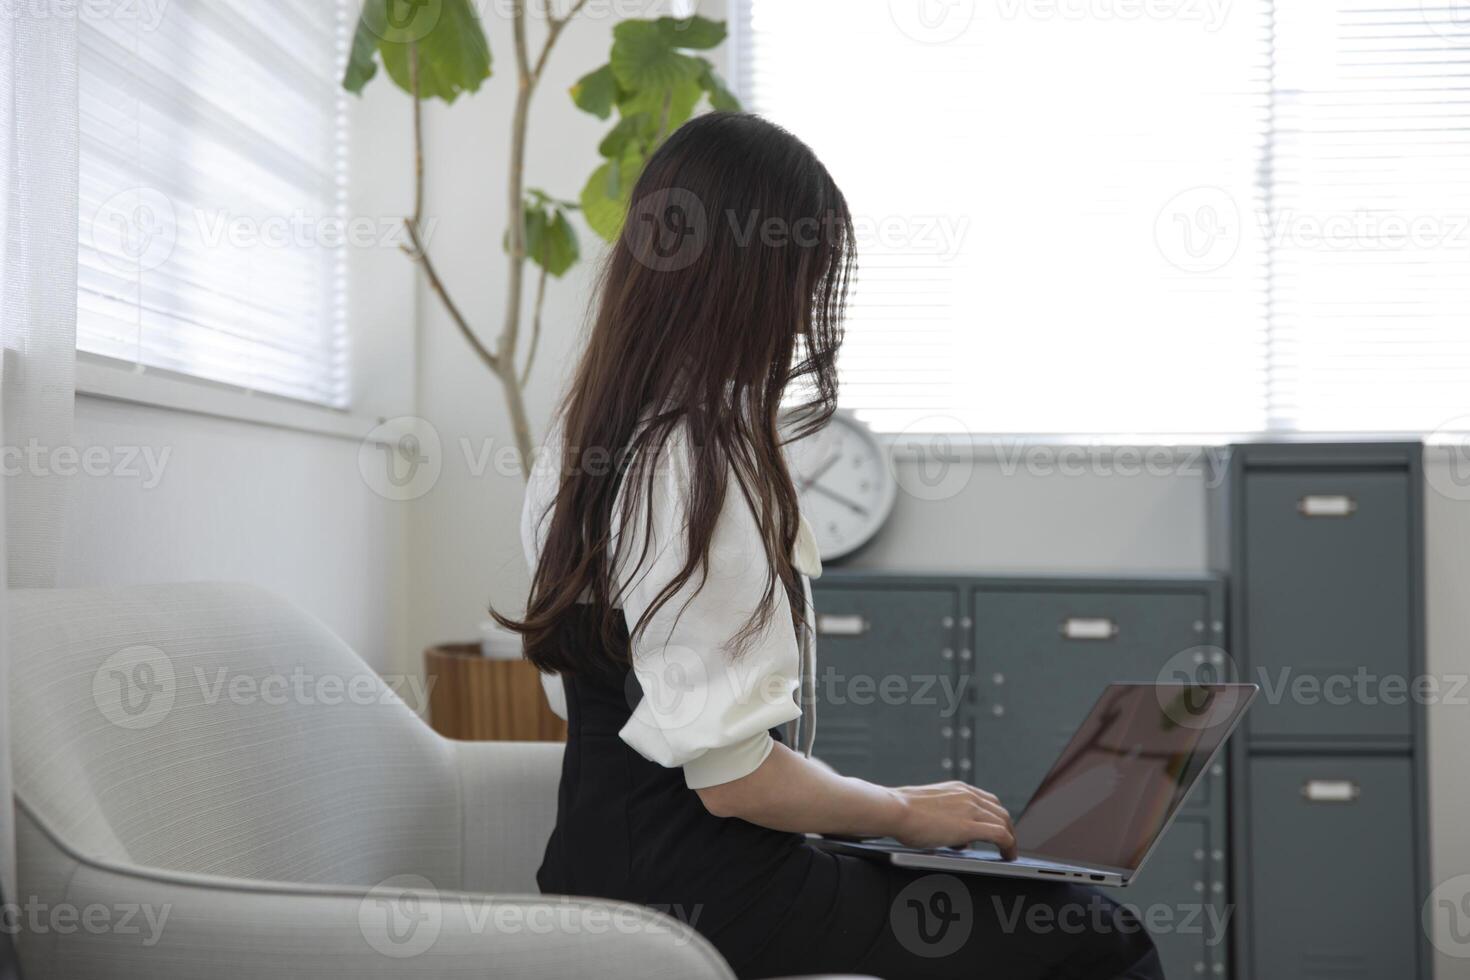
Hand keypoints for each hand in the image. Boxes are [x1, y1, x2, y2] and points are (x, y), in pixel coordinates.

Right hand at [888, 781, 1016, 858]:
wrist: (894, 809)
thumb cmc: (902, 810)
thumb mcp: (930, 809)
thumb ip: (946, 818)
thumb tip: (957, 839)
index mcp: (958, 788)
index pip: (988, 800)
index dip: (996, 816)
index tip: (998, 828)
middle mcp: (968, 795)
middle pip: (1000, 811)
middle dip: (1008, 828)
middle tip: (1008, 843)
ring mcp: (970, 809)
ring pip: (1004, 822)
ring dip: (1010, 838)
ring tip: (1009, 853)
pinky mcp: (969, 827)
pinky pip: (1000, 835)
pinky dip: (1008, 845)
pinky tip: (1007, 856)